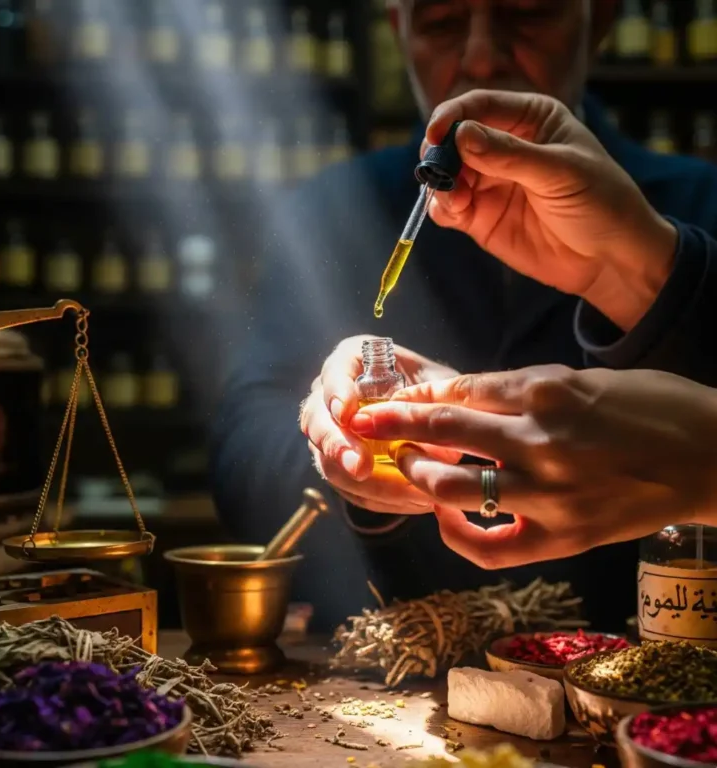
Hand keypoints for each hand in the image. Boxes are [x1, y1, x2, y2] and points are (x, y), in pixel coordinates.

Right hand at [300, 335, 460, 514]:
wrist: (428, 412)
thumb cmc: (432, 388)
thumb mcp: (440, 384)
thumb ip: (435, 401)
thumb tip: (435, 438)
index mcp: (351, 361)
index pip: (334, 373)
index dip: (337, 393)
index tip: (348, 414)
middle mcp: (329, 395)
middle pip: (317, 421)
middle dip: (338, 446)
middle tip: (360, 467)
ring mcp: (329, 433)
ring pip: (326, 460)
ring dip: (362, 482)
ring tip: (407, 493)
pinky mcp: (338, 465)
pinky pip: (346, 487)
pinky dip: (376, 497)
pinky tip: (410, 501)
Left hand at [349, 366, 716, 568]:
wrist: (713, 456)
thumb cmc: (652, 406)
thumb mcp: (583, 377)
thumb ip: (520, 388)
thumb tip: (462, 394)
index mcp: (545, 392)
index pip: (458, 390)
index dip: (415, 394)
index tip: (389, 397)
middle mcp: (539, 442)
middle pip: (444, 430)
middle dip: (393, 423)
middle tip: (362, 421)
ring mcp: (549, 494)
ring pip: (454, 487)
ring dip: (418, 475)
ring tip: (405, 467)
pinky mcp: (563, 537)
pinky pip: (491, 548)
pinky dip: (459, 535)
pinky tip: (446, 519)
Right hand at [424, 90, 677, 330]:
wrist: (609, 258)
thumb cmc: (599, 202)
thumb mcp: (560, 172)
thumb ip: (510, 154)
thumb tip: (461, 135)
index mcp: (529, 119)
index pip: (480, 106)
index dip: (453, 117)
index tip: (435, 135)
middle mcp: (503, 146)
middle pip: (454, 139)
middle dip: (440, 153)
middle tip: (436, 171)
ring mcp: (489, 183)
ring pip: (446, 174)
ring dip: (440, 183)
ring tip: (454, 199)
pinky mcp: (480, 217)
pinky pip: (448, 207)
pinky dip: (442, 208)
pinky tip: (453, 212)